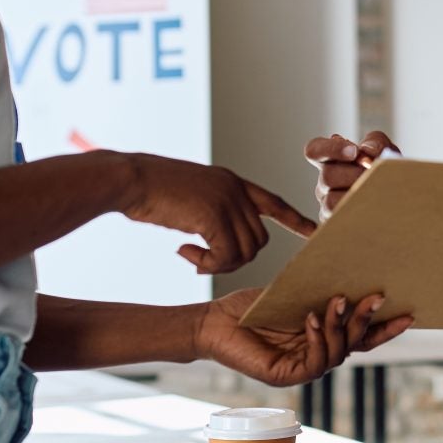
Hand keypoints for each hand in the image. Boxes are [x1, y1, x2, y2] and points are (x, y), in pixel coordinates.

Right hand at [119, 155, 315, 273]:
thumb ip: (211, 210)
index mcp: (232, 182)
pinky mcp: (213, 215)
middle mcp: (235, 189)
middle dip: (236, 257)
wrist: (129, 179)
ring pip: (245, 250)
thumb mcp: (190, 195)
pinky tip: (185, 253)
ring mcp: (227, 200)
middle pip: (258, 239)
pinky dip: (208, 263)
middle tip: (204, 259)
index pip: (273, 202)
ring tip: (193, 257)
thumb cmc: (151, 189)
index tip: (313, 232)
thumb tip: (217, 238)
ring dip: (220, 263)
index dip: (293, 220)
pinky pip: (226, 255)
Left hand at [195, 290, 413, 386]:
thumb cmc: (251, 308)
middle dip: (368, 321)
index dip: (384, 328)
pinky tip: (313, 319)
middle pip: (355, 345)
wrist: (215, 320)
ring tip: (339, 301)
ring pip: (337, 353)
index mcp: (322, 338)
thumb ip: (322, 295)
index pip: (360, 337)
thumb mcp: (295, 296)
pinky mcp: (284, 375)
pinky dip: (318, 339)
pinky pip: (313, 363)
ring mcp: (301, 368)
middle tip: (378, 297)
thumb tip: (353, 276)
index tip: (408, 313)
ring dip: (341, 326)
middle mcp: (316, 356)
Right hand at [305, 131, 396, 218]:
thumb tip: (366, 150)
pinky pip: (340, 220)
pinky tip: (374, 207)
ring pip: (331, 201)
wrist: (399, 198)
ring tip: (377, 192)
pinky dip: (359, 212)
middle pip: (326, 175)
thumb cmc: (386, 172)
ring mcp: (327, 204)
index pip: (315, 150)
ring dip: (357, 195)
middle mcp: (325, 182)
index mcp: (331, 160)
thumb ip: (375, 142)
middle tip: (374, 175)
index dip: (330, 149)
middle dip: (354, 174)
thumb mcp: (385, 150)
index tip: (354, 151)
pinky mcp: (336, 224)